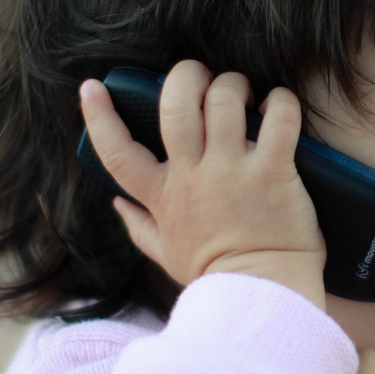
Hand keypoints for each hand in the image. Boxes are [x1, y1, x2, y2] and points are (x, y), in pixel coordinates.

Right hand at [80, 60, 326, 307]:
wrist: (263, 297)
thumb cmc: (218, 277)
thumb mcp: (169, 255)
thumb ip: (140, 227)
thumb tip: (116, 204)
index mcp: (162, 196)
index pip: (116, 151)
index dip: (99, 116)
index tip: (92, 87)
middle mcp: (192, 177)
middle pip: (174, 106)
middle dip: (185, 76)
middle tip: (201, 76)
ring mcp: (231, 171)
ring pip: (223, 99)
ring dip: (234, 84)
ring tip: (245, 93)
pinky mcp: (272, 171)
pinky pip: (278, 118)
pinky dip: (281, 102)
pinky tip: (279, 105)